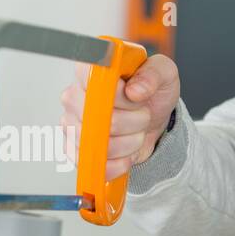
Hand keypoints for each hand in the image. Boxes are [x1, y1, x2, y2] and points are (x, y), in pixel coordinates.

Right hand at [60, 53, 179, 179]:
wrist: (153, 119)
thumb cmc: (151, 92)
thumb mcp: (163, 74)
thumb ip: (152, 74)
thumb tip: (134, 91)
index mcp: (90, 70)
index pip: (95, 84)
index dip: (120, 96)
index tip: (135, 97)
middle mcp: (74, 96)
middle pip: (104, 119)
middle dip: (134, 121)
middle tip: (141, 113)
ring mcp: (70, 124)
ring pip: (104, 145)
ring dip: (130, 142)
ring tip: (135, 130)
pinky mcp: (74, 150)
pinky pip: (97, 164)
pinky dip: (119, 162)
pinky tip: (126, 151)